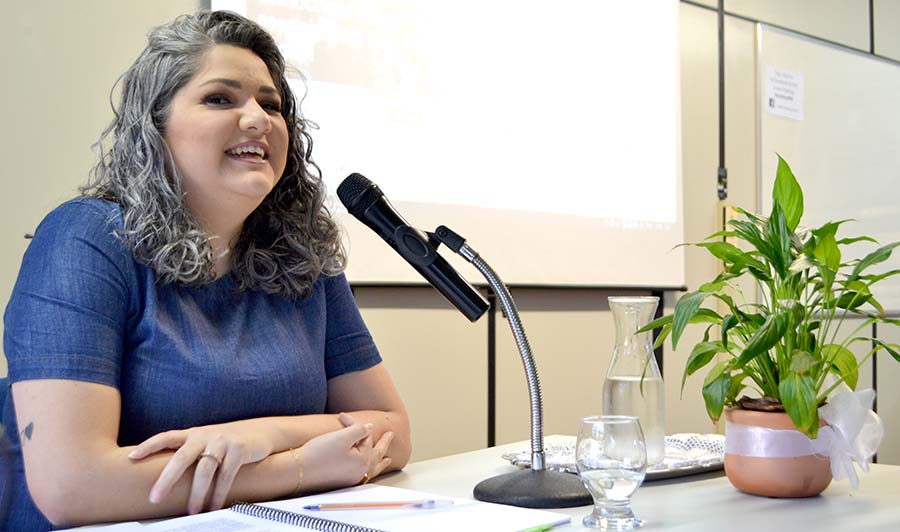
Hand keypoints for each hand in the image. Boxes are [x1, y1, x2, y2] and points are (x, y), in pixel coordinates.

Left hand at [128, 422, 274, 512]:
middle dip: (167, 479)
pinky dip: (218, 494)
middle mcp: (205, 435)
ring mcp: (222, 441)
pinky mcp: (239, 450)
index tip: (132, 457)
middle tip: (155, 498)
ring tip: (191, 511)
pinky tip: (213, 507)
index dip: (148, 446)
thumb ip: (189, 452)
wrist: (260, 431)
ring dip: (197, 494)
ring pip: (204, 470)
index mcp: (193, 433)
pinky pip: (225, 476)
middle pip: (182, 457)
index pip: (166, 437)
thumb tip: (164, 476)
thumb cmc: (227, 441)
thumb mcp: (206, 441)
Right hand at [298, 413, 393, 490]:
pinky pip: (364, 476)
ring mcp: (352, 480)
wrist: (297, 471)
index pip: (365, 437)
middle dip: (383, 444)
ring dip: (380, 461)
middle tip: (391, 435)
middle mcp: (360, 473)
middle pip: (375, 454)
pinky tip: (369, 472)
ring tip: (388, 460)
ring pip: (372, 468)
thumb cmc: (317, 454)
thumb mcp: (341, 437)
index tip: (342, 417)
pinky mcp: (342, 483)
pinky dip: (370, 471)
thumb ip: (359, 430)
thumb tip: (370, 428)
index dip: (354, 425)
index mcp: (363, 461)